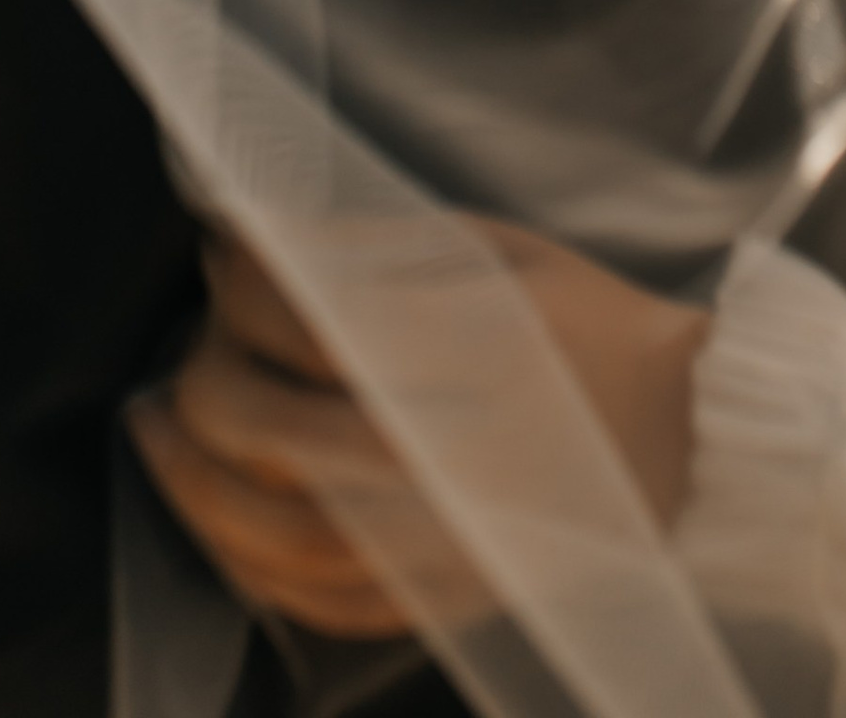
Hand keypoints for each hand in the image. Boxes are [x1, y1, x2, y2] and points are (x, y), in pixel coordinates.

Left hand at [128, 220, 711, 641]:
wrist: (689, 447)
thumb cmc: (588, 328)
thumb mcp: (501, 253)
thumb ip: (378, 251)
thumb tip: (253, 243)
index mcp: (475, 345)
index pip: (310, 316)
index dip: (241, 279)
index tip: (219, 252)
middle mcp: (452, 453)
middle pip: (271, 428)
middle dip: (202, 378)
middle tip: (190, 341)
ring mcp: (442, 545)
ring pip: (273, 531)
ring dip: (190, 480)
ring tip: (155, 431)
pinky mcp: (440, 601)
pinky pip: (313, 602)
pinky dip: (245, 561)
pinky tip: (214, 517)